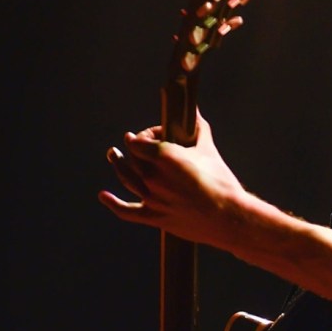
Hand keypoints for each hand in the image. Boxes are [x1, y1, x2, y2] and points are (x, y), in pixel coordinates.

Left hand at [98, 111, 247, 248]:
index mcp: (164, 156)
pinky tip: (103, 196)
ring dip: (118, 165)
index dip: (146, 134)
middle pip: (131, 157)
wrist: (228, 217)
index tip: (156, 134)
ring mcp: (151, 197)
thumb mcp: (209, 150)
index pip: (139, 140)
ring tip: (113, 155)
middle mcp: (152, 176)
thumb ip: (198, 129)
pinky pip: (126, 211)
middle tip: (134, 142)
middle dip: (133, 147)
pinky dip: (113, 203)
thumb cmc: (221, 183)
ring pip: (126, 178)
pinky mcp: (154, 216)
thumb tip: (195, 113)